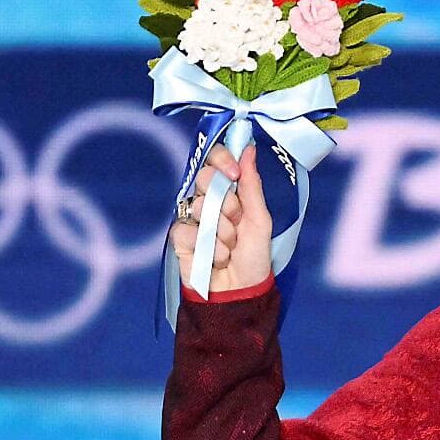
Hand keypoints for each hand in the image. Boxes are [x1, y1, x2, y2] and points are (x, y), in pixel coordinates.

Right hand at [169, 142, 273, 293]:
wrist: (241, 290)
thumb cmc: (253, 256)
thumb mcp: (259, 219)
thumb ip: (252, 185)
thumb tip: (249, 149)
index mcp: (227, 191)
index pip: (215, 161)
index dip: (222, 161)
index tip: (234, 173)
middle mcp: (206, 199)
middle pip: (205, 178)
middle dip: (227, 202)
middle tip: (236, 220)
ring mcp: (191, 217)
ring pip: (200, 206)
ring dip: (223, 231)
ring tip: (230, 246)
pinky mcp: (179, 237)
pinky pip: (188, 230)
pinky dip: (208, 247)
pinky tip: (216, 258)